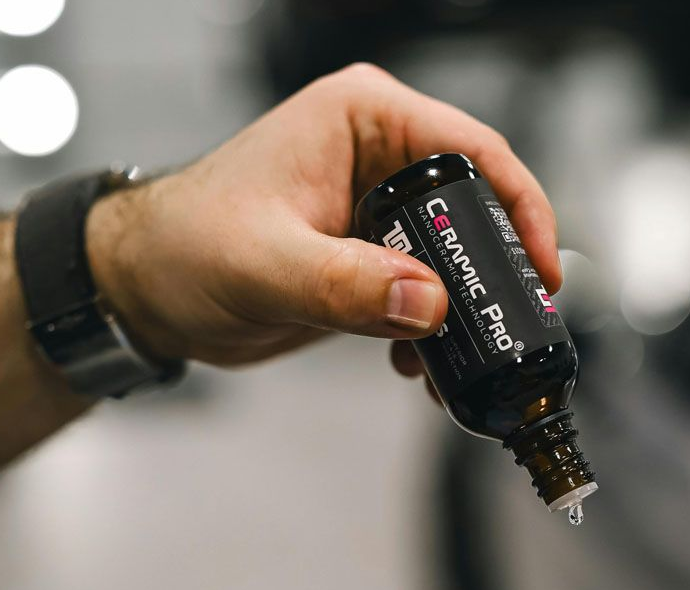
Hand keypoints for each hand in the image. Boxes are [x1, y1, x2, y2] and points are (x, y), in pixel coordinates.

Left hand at [86, 63, 559, 367]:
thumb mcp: (265, 265)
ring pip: (454, 261)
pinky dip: (432, 335)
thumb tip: (426, 302)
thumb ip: (345, 285)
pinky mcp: (368, 260)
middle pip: (475, 211)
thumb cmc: (184, 246)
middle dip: (494, 274)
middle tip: (509, 327)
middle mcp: (378, 159)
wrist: (150, 291)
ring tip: (462, 365)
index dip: (520, 209)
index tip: (540, 270)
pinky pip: (424, 295)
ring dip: (464, 316)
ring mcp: (375, 213)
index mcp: (363, 121)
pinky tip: (420, 369)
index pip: (473, 151)